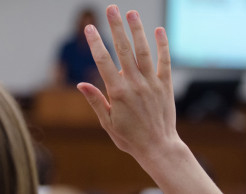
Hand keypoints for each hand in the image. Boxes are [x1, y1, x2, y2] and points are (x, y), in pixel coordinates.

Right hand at [77, 5, 221, 193]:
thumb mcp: (107, 123)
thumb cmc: (129, 137)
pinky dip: (162, 45)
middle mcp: (134, 84)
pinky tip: (159, 30)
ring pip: (143, 51)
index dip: (95, 43)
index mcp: (117, 92)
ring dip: (137, 31)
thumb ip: (95, 100)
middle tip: (111, 9)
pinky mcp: (165, 85)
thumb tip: (80, 83)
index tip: (89, 28)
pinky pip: (164, 62)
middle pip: (123, 50)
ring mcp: (151, 83)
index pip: (103, 61)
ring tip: (131, 13)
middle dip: (115, 28)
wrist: (158, 147)